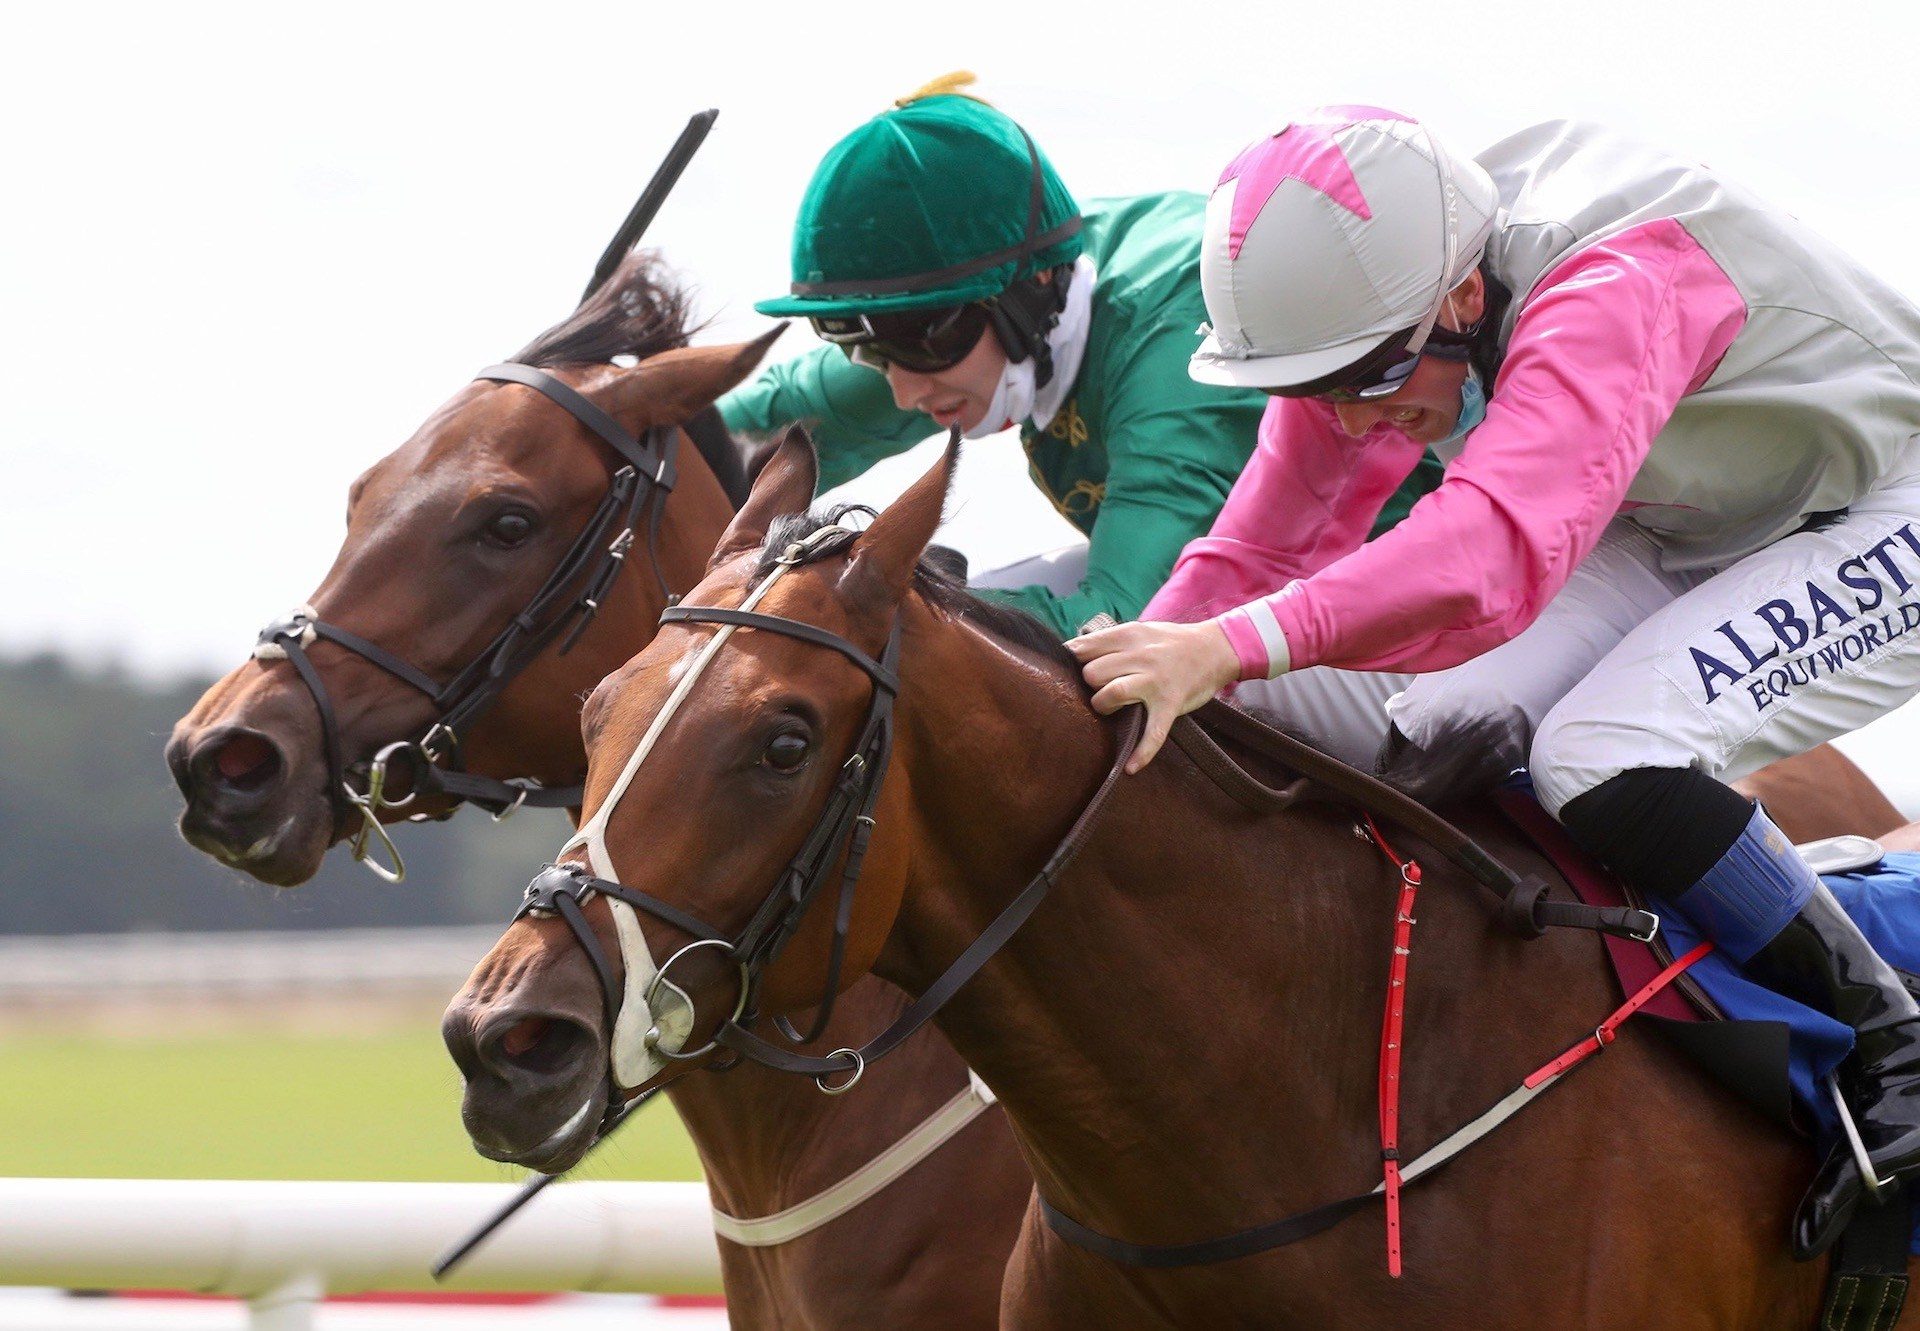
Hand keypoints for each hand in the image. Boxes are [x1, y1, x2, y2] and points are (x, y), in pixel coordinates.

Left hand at [1066, 620, 1243, 772]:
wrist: (1217, 648)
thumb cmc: (1172, 642)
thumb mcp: (1140, 630)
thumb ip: (1110, 640)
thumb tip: (1072, 652)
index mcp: (1128, 635)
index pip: (1082, 649)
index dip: (1071, 663)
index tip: (1069, 672)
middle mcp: (1140, 656)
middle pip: (1091, 674)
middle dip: (1090, 685)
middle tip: (1101, 688)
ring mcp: (1154, 682)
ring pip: (1109, 695)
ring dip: (1103, 706)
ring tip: (1111, 709)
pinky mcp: (1169, 704)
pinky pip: (1152, 733)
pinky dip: (1142, 753)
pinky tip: (1131, 768)